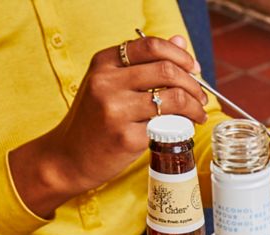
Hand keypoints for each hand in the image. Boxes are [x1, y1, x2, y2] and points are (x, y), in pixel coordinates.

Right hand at [11, 35, 208, 217]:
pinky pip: (167, 127)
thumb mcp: (110, 83)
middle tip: (200, 96)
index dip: (180, 55)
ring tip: (198, 114)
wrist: (68, 157)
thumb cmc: (94, 119)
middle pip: (167, 70)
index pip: (151, 46)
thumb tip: (180, 42)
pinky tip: (184, 130)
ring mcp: (115, 110)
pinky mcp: (126, 138)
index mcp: (103, 63)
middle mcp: (107, 82)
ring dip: (194, 106)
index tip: (194, 68)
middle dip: (193, 84)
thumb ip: (143, 63)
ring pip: (173, 98)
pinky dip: (183, 127)